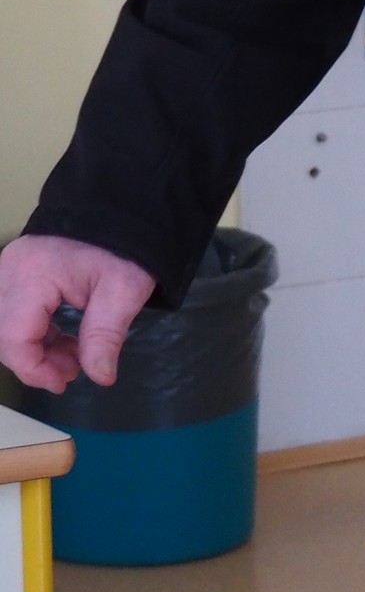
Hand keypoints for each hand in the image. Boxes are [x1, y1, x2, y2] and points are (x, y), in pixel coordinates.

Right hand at [0, 235, 154, 393]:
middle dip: (36, 360)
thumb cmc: (124, 245)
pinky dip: (36, 332)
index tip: (63, 383)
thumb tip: (100, 378)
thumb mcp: (123, 291)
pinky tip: (64, 341)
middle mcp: (11, 269)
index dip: (33, 369)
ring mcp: (10, 268)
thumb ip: (105, 336)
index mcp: (33, 273)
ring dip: (36, 348)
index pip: (14, 336)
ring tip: (74, 357)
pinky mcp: (18, 270)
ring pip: (7, 325)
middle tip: (73, 370)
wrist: (122, 208)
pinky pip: (15, 311)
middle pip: (5, 333)